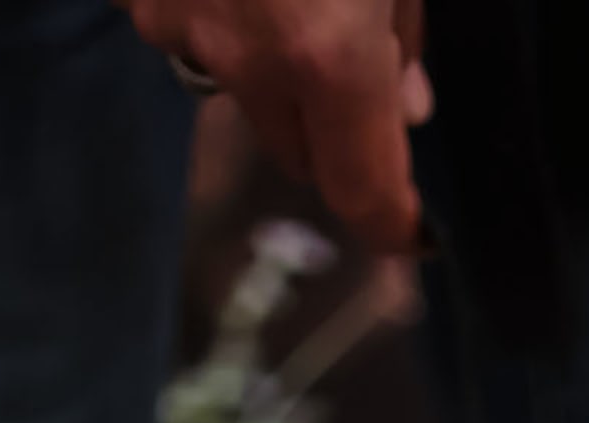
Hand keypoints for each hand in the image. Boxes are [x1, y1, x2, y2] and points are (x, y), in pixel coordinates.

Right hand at [125, 0, 432, 251]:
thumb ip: (401, 31)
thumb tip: (407, 106)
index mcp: (328, 51)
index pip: (362, 191)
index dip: (392, 222)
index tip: (411, 234)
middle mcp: (248, 60)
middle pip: (298, 153)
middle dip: (330, 129)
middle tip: (353, 47)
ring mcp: (177, 25)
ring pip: (238, 90)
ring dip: (264, 65)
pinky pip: (185, 31)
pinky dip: (213, 12)